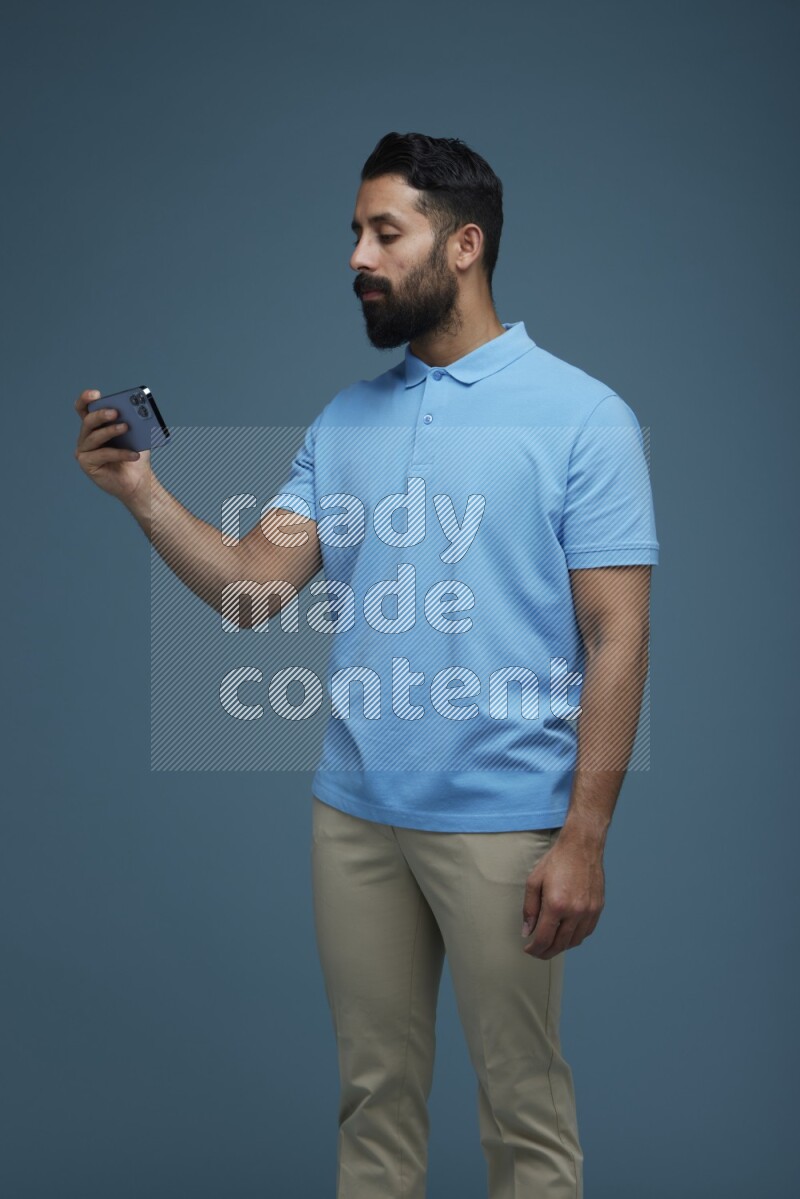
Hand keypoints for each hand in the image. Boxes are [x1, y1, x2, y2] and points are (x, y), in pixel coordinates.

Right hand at [74, 389, 151, 505]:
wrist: (139, 481)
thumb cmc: (135, 455)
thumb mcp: (137, 436)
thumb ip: (134, 423)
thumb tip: (137, 411)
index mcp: (96, 425)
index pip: (84, 408)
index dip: (85, 399)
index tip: (96, 394)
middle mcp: (86, 436)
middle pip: (88, 420)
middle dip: (101, 414)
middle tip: (116, 412)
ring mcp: (84, 450)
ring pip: (94, 437)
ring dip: (111, 431)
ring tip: (127, 427)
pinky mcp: (87, 464)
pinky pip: (102, 455)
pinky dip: (120, 453)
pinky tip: (134, 454)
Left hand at [521, 829, 604, 958]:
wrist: (582, 846)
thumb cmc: (557, 861)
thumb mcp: (534, 881)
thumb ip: (529, 909)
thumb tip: (527, 931)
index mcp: (556, 905)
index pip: (544, 938)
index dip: (534, 949)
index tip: (528, 949)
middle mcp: (575, 911)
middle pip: (559, 944)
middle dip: (546, 952)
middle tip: (537, 952)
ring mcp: (589, 911)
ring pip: (574, 941)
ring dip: (561, 946)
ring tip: (550, 944)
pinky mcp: (598, 908)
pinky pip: (586, 932)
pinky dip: (575, 938)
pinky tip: (566, 934)